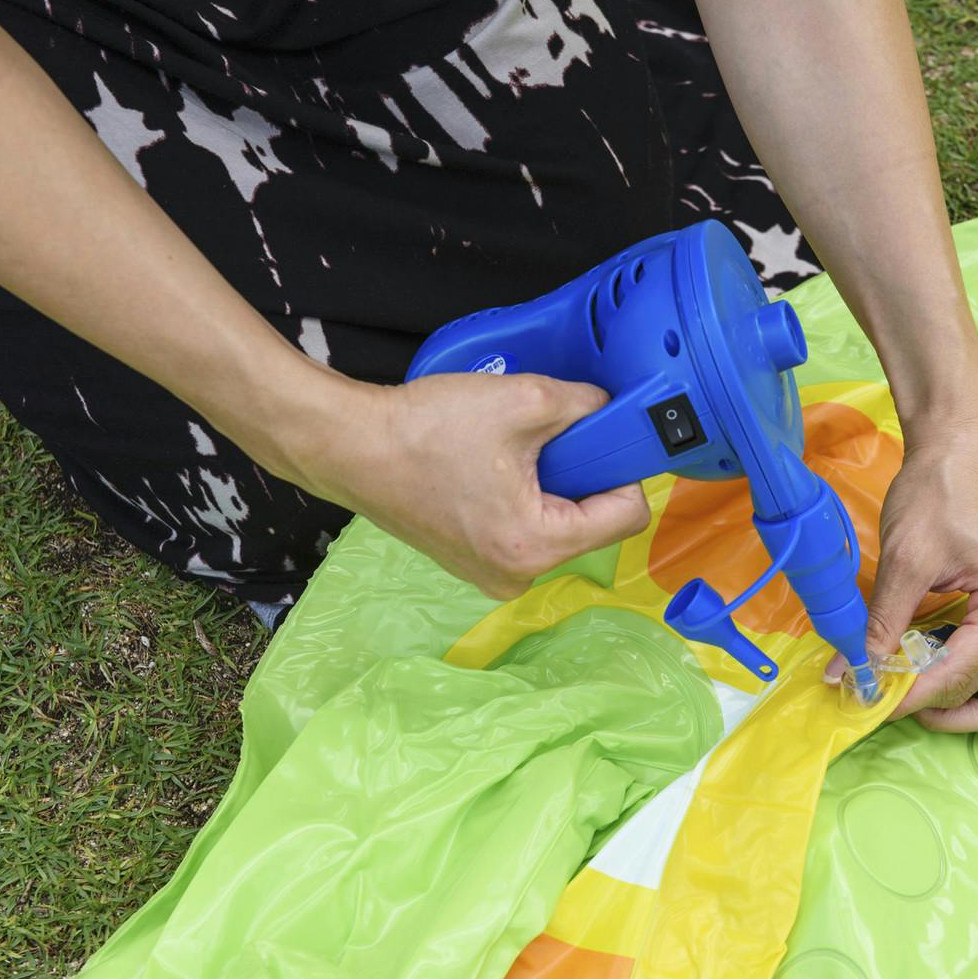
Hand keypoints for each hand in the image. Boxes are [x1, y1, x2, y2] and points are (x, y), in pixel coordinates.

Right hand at [290, 372, 649, 599]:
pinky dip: (520, 498)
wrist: (349, 446)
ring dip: (548, 486)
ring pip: (557, 525)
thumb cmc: (426, 430)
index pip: (628, 516)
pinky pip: (524, 530)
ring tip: (507, 452)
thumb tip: (615, 411)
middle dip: (579, 477)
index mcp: (536, 546)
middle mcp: (518, 576)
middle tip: (542, 440)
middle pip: (593, 523)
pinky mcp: (472, 563)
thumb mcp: (523, 402)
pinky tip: (487, 468)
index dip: (622, 469)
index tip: (599, 439)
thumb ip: (585, 406)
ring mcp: (492, 575)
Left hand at [828, 411, 977, 731]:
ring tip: (916, 693)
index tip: (863, 701)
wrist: (963, 443)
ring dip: (970, 705)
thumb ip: (879, 625)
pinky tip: (939, 670)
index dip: (907, 696)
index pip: (958, 676)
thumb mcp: (905, 561)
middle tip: (883, 695)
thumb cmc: (939, 490)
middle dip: (933, 703)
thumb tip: (847, 674)